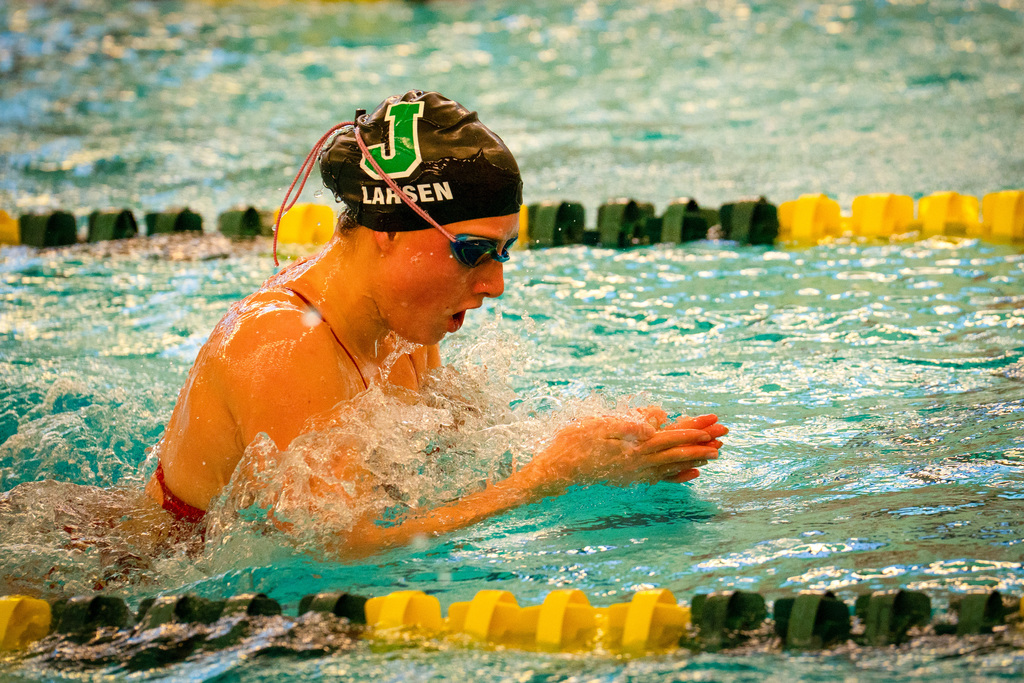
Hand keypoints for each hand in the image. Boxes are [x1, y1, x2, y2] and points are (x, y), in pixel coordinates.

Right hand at [522, 411, 723, 494]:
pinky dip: (680, 475)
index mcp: (633, 449)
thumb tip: (657, 423)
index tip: (713, 423)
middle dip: (702, 443)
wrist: (557, 473)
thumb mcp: (599, 426)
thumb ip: (629, 425)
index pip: (670, 437)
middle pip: (678, 452)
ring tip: (717, 453)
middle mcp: (639, 465)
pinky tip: (693, 475)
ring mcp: (636, 474)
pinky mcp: (631, 479)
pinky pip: (662, 478)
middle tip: (725, 435)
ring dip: (696, 458)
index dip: (692, 429)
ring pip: (674, 466)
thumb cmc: (573, 445)